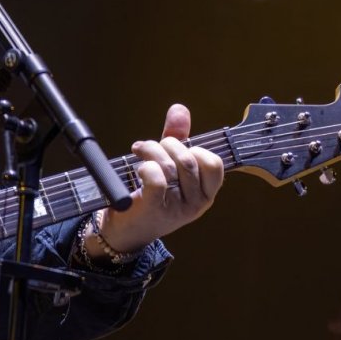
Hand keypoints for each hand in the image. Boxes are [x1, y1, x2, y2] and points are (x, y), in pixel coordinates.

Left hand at [91, 104, 223, 254]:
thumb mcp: (169, 167)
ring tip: (140, 152)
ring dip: (151, 151)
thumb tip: (180, 109)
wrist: (125, 230)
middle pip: (189, 160)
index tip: (175, 149)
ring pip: (171, 166)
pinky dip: (146, 166)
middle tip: (150, 148)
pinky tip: (139, 169)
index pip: (214, 164)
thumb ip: (177, 138)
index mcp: (205, 193)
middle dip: (167, 145)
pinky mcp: (155, 210)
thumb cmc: (150, 195)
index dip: (195, 148)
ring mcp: (177, 209)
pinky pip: (156, 178)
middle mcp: (196, 204)